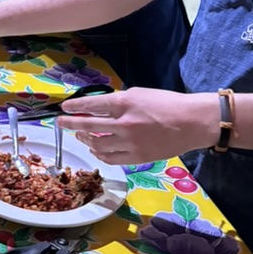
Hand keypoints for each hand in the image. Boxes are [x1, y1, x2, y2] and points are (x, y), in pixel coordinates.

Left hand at [58, 88, 220, 163]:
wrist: (191, 123)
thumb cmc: (167, 104)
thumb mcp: (139, 94)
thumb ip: (118, 102)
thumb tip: (99, 109)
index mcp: (124, 103)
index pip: (91, 105)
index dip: (75, 107)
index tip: (64, 108)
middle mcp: (124, 123)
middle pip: (88, 126)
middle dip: (70, 124)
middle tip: (61, 123)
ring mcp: (130, 142)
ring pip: (97, 145)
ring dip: (85, 140)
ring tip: (81, 135)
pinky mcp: (137, 157)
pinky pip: (111, 158)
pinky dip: (100, 154)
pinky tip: (96, 149)